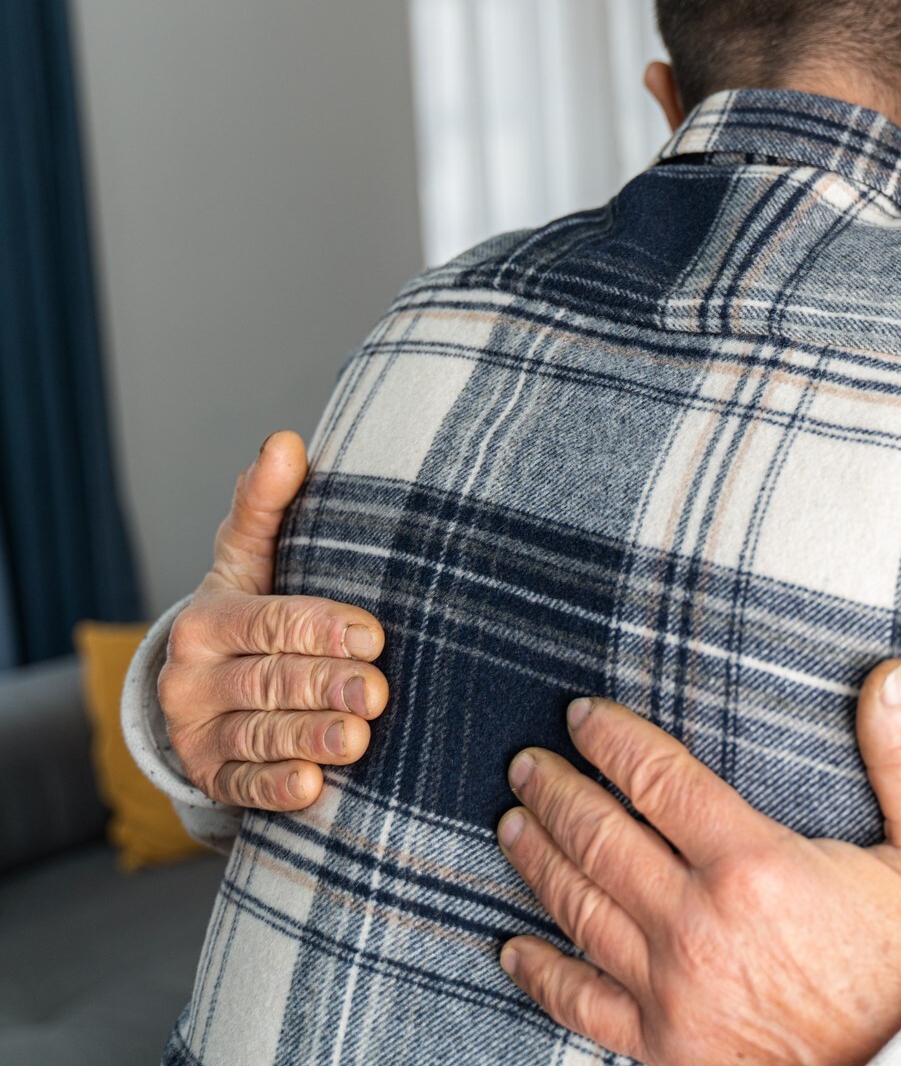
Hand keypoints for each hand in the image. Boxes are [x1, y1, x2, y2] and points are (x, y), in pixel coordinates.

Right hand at [157, 431, 388, 809]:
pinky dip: (275, 788)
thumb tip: (286, 441)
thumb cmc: (250, 609)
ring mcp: (198, 732)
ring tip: (356, 739)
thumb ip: (266, 504)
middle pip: (271, 680)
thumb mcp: (251, 558)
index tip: (374, 635)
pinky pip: (243, 786)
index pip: (272, 621)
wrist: (206, 686)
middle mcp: (193, 676)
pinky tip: (311, 787)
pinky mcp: (211, 777)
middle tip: (377, 693)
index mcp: (210, 617)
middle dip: (326, 685)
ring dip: (308, 737)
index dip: (323, 628)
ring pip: (259, 734)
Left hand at [497, 660, 900, 1065]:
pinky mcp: (665, 1047)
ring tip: (514, 824)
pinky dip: (540, 973)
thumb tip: (891, 675)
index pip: (659, 780)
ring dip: (538, 860)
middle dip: (557, 792)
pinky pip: (581, 1004)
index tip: (583, 716)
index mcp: (756, 864)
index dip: (613, 741)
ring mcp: (673, 991)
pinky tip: (514, 948)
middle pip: (601, 839)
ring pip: (580, 910)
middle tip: (527, 764)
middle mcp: (698, 924)